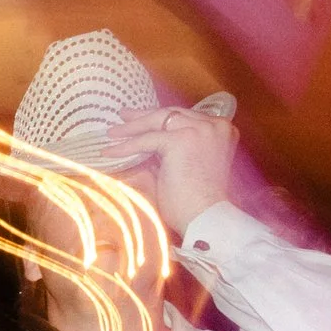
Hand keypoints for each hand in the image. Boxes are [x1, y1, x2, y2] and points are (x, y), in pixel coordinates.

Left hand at [102, 104, 237, 231]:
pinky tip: (109, 151)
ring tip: (113, 133)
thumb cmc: (198, 202)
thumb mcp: (189, 165)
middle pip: (172, 114)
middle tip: (125, 116)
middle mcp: (214, 125)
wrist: (206, 217)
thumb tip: (147, 143)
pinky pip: (146, 140)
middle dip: (145, 115)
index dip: (163, 119)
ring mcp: (199, 130)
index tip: (145, 118)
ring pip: (158, 121)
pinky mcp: (181, 140)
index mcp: (222, 130)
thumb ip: (174, 150)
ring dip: (132, 127)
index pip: (185, 117)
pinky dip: (126, 146)